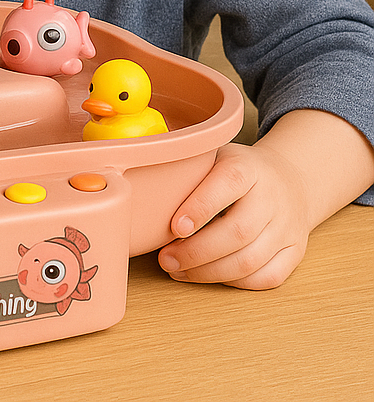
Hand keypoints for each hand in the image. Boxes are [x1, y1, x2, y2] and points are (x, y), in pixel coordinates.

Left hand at [156, 140, 310, 289]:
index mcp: (247, 168)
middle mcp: (271, 197)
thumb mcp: (214, 157)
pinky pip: (267, 277)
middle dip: (196, 252)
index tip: (174, 227)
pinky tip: (209, 275)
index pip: (227, 185)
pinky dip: (235, 283)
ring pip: (250, 260)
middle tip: (166, 259)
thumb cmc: (238, 171)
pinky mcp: (295, 251)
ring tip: (178, 270)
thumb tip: (142, 194)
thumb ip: (187, 172)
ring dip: (209, 273)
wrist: (290, 179)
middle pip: (237, 232)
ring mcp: (287, 227)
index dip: (200, 208)